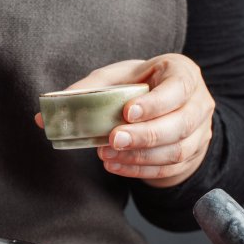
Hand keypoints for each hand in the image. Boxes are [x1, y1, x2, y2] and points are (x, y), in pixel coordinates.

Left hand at [35, 54, 215, 187]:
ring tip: (108, 155)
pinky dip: (141, 170)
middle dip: (145, 135)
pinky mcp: (193, 155)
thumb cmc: (138, 87)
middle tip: (113, 139)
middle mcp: (199, 102)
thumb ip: (83, 92)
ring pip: (177, 150)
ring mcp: (201, 131)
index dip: (155, 103)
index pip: (178, 88)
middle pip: (180, 124)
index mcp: (183, 73)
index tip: (127, 112)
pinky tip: (116, 166)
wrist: (164, 107)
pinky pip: (171, 168)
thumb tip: (43, 117)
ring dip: (140, 156)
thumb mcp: (115, 79)